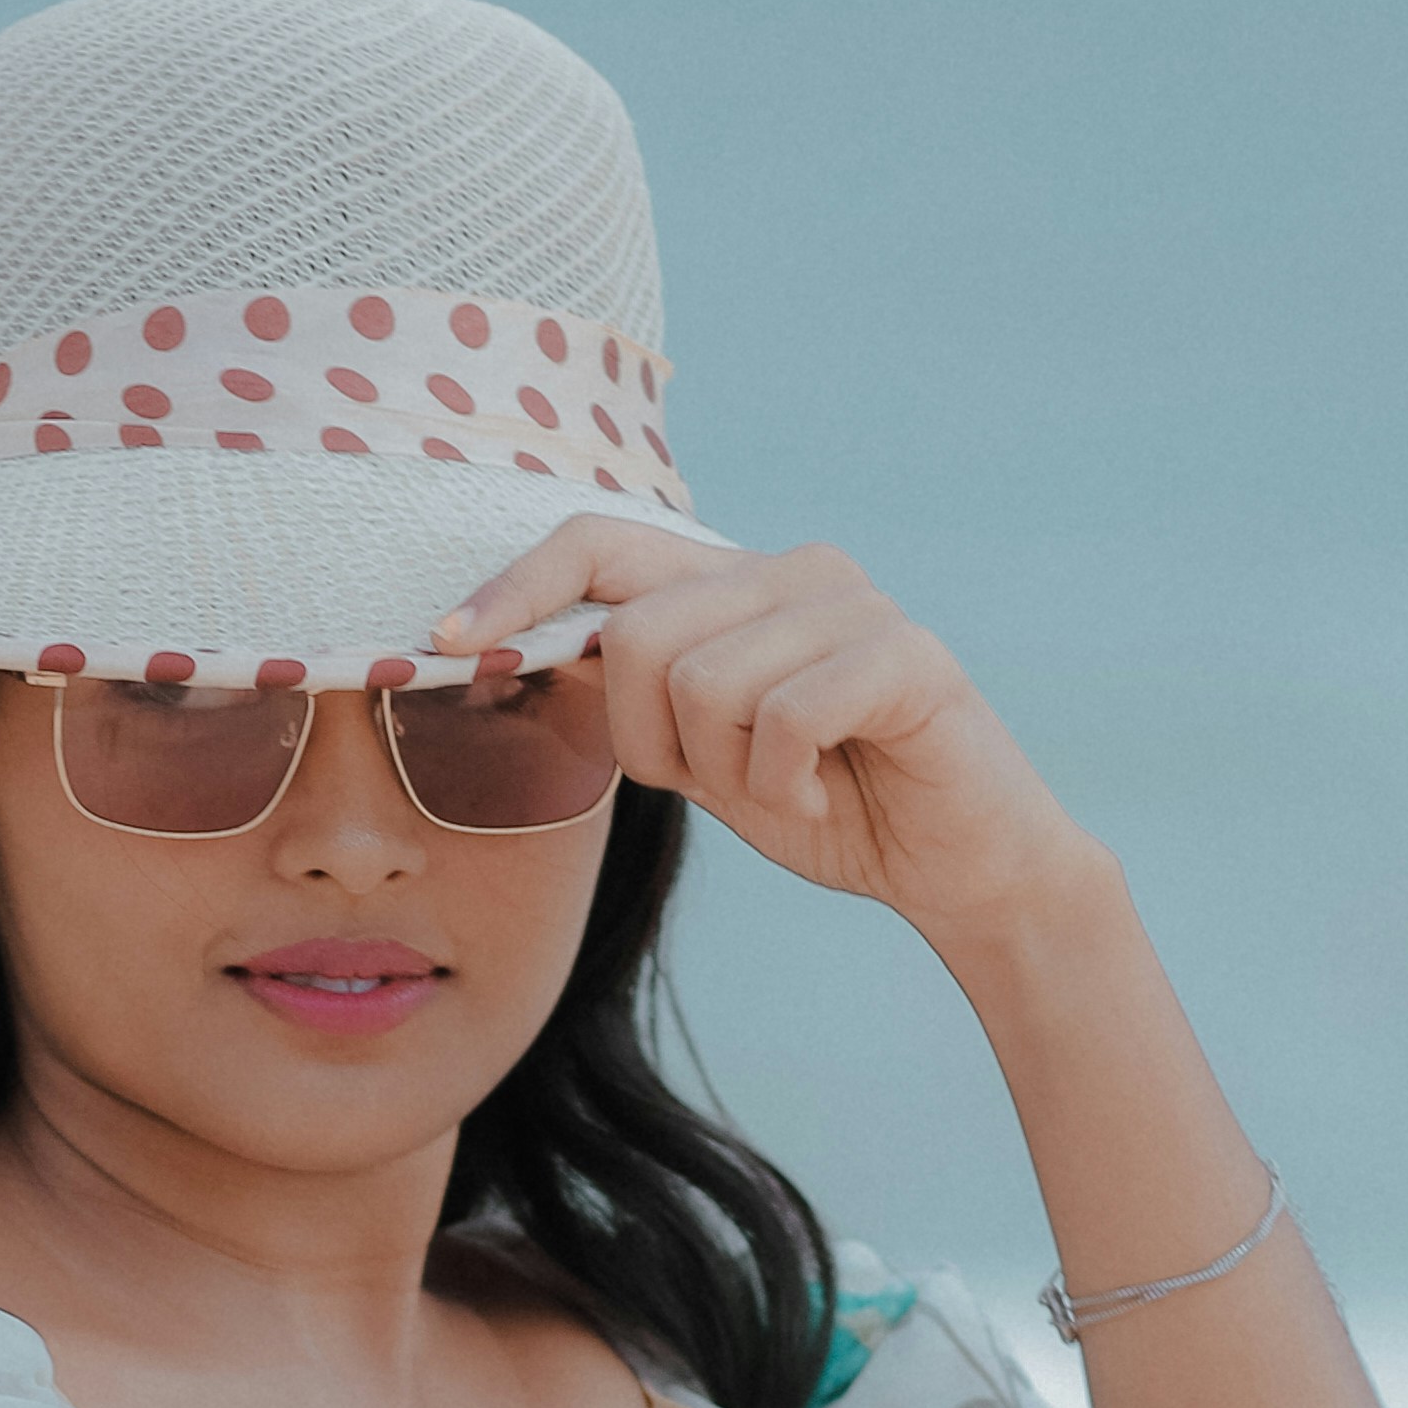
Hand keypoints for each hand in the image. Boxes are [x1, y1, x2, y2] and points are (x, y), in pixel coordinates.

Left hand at [445, 517, 1100, 956]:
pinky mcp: (905, 654)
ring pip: (703, 681)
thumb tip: (506, 650)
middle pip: (636, 631)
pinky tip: (824, 798)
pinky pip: (781, 717)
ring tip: (788, 790)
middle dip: (650, 740)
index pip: (599, 540)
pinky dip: (785, 786)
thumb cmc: (826, 805)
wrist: (961, 867)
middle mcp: (790, 569)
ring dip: (728, 773)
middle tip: (718, 783)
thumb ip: (629, 697)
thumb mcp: (701, 754)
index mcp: (734, 582)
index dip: (516, 586)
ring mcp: (851, 602)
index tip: (446, 644)